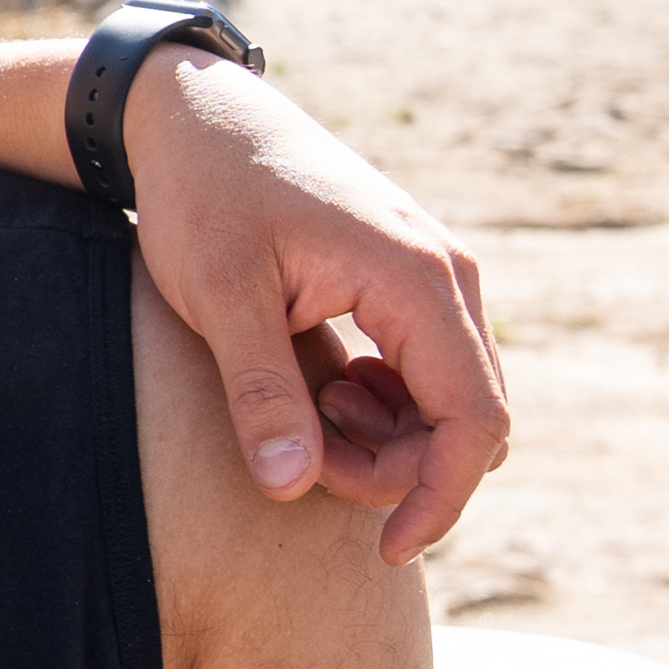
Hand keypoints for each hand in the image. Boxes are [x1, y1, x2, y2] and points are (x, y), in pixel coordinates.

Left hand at [122, 48, 502, 564]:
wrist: (195, 118)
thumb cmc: (202, 196)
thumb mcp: (218, 298)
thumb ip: (261, 392)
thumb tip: (291, 488)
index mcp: (419, 280)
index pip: (474, 420)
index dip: (438, 498)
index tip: (386, 550)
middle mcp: (447, 279)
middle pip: (469, 420)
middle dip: (397, 469)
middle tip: (299, 461)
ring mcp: (432, 279)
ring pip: (447, 402)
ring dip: (384, 438)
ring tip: (297, 413)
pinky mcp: (405, 285)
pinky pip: (422, 373)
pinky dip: (377, 406)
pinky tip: (314, 391)